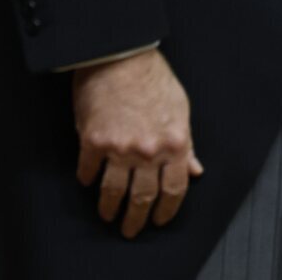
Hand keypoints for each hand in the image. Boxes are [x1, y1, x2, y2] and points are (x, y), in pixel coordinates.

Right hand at [73, 48, 203, 237]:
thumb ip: (187, 143)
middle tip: (130, 229)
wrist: (120, 53)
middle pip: (143, 198)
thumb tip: (195, 169)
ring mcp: (120, 148)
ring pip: (113, 192)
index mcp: (174, 143)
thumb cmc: (152, 76)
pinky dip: (86, 179)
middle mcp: (148, 151)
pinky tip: (87, 181)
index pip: (175, 190)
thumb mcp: (180, 107)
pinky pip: (87, 171)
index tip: (159, 219)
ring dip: (109, 208)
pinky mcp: (93, 140)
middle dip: (136, 219)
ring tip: (107, 214)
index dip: (167, 210)